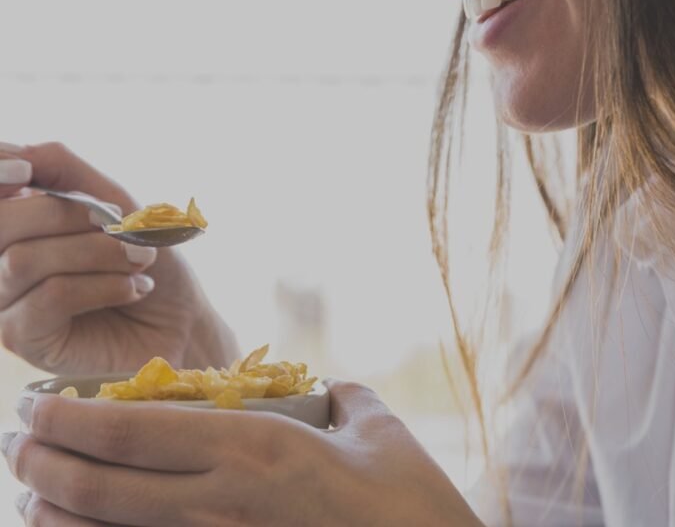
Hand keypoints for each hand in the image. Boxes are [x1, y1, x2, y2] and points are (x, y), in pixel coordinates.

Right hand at [0, 142, 237, 373]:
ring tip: (141, 261)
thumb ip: (63, 170)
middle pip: (0, 223)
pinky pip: (50, 297)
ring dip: (98, 254)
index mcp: (16, 224)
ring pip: (23, 261)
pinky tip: (135, 291)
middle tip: (124, 227)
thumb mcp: (115, 203)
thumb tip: (14, 153)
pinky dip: (104, 286)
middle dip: (66, 216)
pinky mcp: (25, 340)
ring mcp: (5, 303)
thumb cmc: (148, 259)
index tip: (28, 171)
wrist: (183, 320)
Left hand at [4, 380, 483, 526]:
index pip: (138, 429)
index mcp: (256, 449)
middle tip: (19, 445)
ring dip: (56, 515)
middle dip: (46, 462)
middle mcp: (222, 503)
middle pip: (104, 486)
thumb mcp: (380, 429)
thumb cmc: (409, 501)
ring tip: (31, 496)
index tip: (41, 408)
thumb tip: (329, 388)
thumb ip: (345, 396)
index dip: (77, 418)